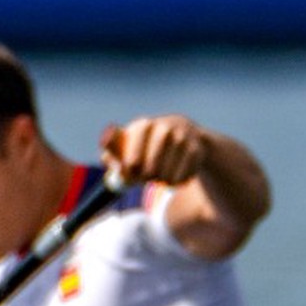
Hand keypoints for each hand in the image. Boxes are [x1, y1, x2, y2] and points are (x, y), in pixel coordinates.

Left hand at [101, 116, 270, 259]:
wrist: (194, 145)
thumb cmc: (155, 151)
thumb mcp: (136, 150)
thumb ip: (116, 154)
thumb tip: (105, 156)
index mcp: (146, 124)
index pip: (138, 131)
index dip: (132, 151)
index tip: (129, 169)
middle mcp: (166, 125)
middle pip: (156, 149)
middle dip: (148, 169)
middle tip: (145, 180)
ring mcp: (185, 137)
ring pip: (169, 167)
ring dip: (163, 178)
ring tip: (160, 179)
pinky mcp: (199, 150)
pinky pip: (184, 174)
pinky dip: (178, 181)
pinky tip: (176, 178)